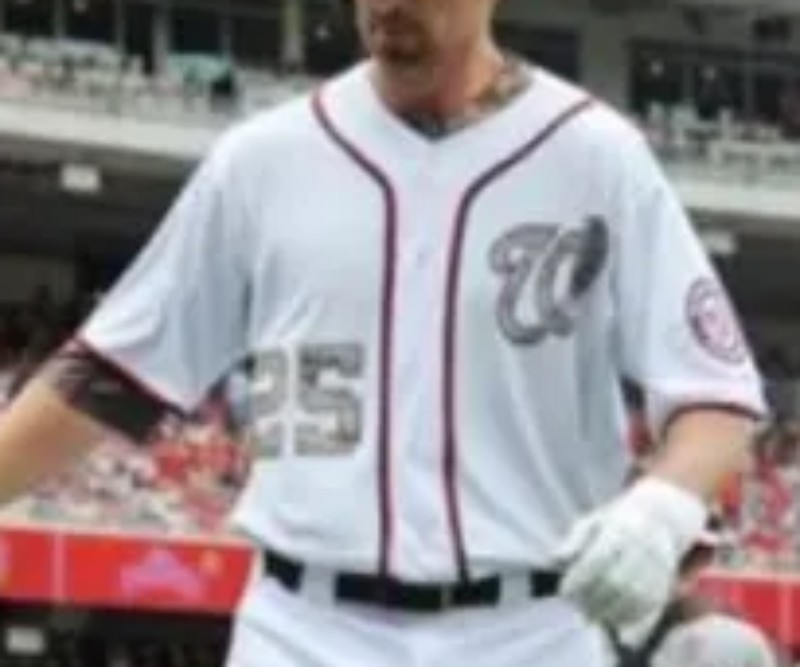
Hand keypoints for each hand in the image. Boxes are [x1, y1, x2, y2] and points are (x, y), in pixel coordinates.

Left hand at [556, 477, 706, 626]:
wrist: (661, 516)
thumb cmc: (618, 521)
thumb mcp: (593, 521)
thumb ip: (574, 540)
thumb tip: (555, 560)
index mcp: (620, 529)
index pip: (597, 559)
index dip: (579, 579)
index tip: (564, 591)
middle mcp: (641, 547)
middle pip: (616, 581)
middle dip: (593, 599)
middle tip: (576, 606)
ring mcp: (657, 565)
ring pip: (634, 596)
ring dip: (610, 612)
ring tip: (591, 616)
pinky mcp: (667, 579)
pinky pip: (651, 604)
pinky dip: (632, 617)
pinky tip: (614, 621)